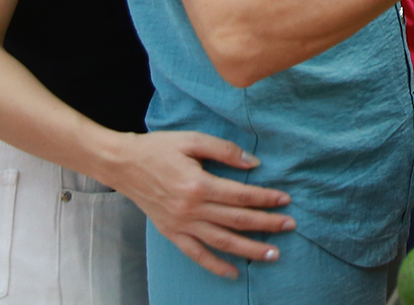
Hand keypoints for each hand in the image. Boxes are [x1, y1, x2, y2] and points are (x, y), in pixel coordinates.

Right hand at [103, 129, 293, 277]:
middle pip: (237, 220)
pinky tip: (234, 273)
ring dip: (249, 249)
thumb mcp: (192, 140)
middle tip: (290, 226)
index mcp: (199, 185)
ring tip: (273, 254)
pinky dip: (215, 266)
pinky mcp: (172, 233)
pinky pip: (196, 255)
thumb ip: (224, 150)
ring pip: (222, 242)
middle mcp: (191, 209)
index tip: (285, 200)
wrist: (123, 165)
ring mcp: (181, 225)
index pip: (241, 196)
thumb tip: (253, 164)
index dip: (266, 198)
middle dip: (267, 224)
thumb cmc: (159, 148)